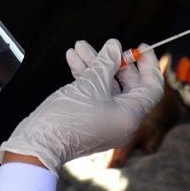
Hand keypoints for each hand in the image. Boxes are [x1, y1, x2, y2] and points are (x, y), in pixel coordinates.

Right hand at [66, 41, 168, 167]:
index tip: (142, 48)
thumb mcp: (91, 83)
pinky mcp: (90, 119)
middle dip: (114, 60)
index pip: (152, 86)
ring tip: (80, 46)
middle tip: (106, 46)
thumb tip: (115, 45)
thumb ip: (107, 61)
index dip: (149, 64)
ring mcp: (106, 120)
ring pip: (107, 85)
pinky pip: (95, 93)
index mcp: (130, 115)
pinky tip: (74, 58)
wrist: (37, 145)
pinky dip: (86, 76)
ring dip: (95, 64)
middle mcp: (122, 120)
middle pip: (128, 83)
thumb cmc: (67, 118)